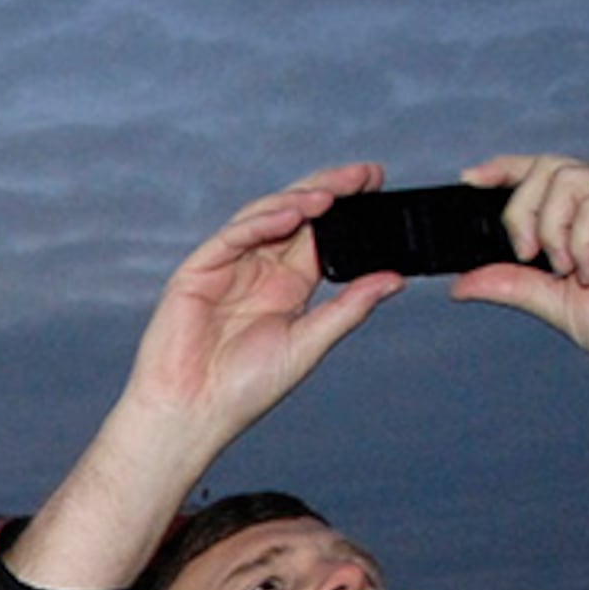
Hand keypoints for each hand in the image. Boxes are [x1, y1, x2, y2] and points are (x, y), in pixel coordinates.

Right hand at [113, 163, 402, 462]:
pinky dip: (260, 222)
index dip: (347, 208)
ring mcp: (228, 267)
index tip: (378, 185)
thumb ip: (349, 308)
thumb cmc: (245, 389)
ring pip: (265, 217)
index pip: (320, 234)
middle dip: (329, 190)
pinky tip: (290, 215)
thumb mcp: (310, 344)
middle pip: (296, 214)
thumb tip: (395, 279)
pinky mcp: (198, 271)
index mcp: (288, 285)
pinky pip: (232, 237)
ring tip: (331, 195)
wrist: (194, 414)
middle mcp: (259, 270)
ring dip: (298, 201)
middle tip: (365, 176)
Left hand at [448, 156, 588, 522]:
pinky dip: (583, 240)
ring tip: (564, 270)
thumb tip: (460, 283)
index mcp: (587, 215)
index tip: (470, 180)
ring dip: (551, 227)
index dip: (506, 168)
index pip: (543, 172)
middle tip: (524, 255)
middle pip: (550, 168)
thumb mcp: (555, 305)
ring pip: (572, 178)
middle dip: (521, 209)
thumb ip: (513, 286)